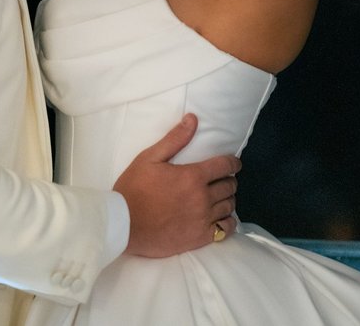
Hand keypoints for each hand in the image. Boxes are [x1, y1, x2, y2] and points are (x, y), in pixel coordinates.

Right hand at [114, 114, 239, 256]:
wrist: (125, 224)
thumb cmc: (135, 187)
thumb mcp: (150, 157)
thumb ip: (175, 139)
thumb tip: (193, 119)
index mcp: (192, 176)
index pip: (224, 166)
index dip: (233, 163)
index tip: (234, 163)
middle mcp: (202, 198)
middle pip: (229, 186)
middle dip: (229, 179)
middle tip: (223, 179)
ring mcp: (202, 220)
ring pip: (229, 207)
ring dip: (228, 199)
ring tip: (222, 197)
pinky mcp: (199, 239)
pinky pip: (225, 230)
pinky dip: (228, 222)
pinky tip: (222, 218)